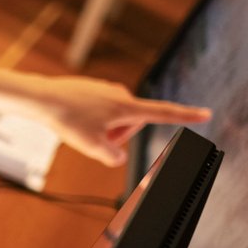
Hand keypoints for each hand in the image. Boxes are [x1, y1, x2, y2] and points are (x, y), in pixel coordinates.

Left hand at [33, 75, 211, 165]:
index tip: (206, 113)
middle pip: (133, 124)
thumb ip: (112, 156)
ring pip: (115, 119)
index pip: (164, 113)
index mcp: (127, 107)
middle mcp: (121, 94)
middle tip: (94, 138)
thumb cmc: (67, 119)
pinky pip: (101, 112)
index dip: (186, 116)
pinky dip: (92, 120)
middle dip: (119, 135)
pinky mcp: (94, 89)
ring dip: (104, 128)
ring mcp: (107, 90)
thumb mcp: (92, 146)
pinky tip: (74, 119)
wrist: (41, 98)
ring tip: (81, 127)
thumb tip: (118, 158)